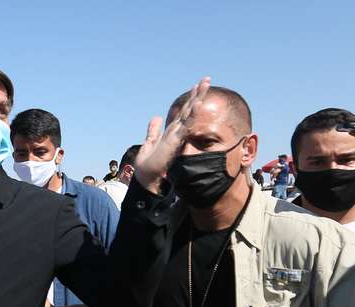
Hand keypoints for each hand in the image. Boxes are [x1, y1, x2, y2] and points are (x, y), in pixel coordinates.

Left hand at [135, 77, 210, 192]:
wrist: (147, 179)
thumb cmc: (148, 165)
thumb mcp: (150, 143)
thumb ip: (153, 131)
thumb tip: (156, 117)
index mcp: (172, 132)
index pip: (183, 112)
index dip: (191, 99)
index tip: (197, 86)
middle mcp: (177, 133)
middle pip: (189, 110)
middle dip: (198, 94)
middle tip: (207, 79)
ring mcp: (177, 137)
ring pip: (190, 114)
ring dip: (197, 99)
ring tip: (205, 84)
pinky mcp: (175, 142)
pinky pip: (186, 126)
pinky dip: (191, 115)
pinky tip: (196, 104)